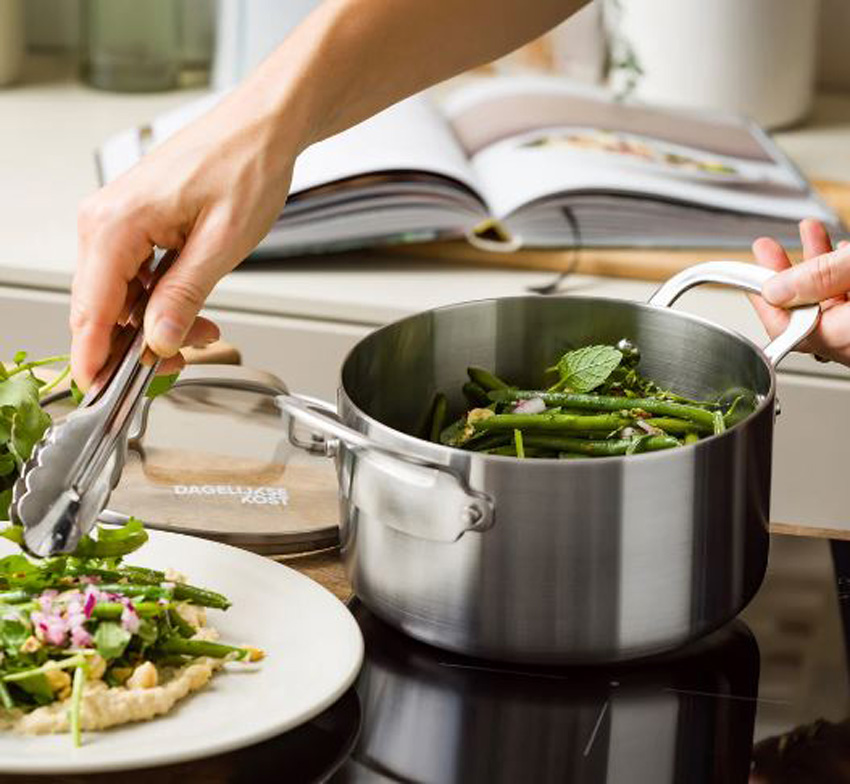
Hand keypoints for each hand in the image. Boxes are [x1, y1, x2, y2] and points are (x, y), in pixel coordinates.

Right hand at [71, 86, 298, 387]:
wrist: (265, 126)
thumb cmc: (247, 164)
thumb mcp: (222, 243)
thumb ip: (184, 295)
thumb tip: (158, 339)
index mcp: (116, 224)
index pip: (92, 310)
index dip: (95, 358)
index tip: (101, 393)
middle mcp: (106, 221)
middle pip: (100, 308)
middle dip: (136, 346)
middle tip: (178, 366)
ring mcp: (118, 221)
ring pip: (120, 297)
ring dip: (156, 324)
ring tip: (204, 330)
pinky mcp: (136, 223)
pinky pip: (135, 277)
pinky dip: (161, 301)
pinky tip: (195, 309)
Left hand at [750, 219, 849, 366]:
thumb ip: (820, 277)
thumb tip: (776, 288)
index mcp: (844, 336)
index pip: (786, 328)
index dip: (764, 299)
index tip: (750, 275)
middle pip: (807, 310)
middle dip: (787, 272)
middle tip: (766, 248)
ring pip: (832, 299)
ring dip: (818, 263)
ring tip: (807, 231)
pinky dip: (841, 274)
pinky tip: (841, 250)